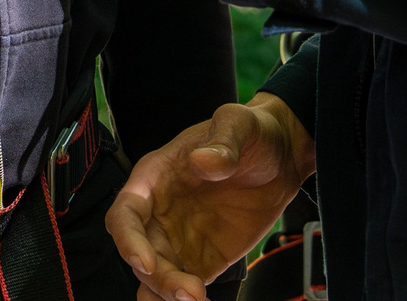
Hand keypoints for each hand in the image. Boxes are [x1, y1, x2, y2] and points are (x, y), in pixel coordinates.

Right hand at [108, 95, 314, 300]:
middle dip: (157, 278)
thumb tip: (204, 160)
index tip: (145, 262)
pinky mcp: (202, 261)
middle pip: (140, 254)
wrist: (281, 159)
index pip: (126, 214)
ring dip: (166, 295)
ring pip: (156, 277)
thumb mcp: (239, 124)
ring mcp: (179, 240)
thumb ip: (222, 140)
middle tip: (189, 291)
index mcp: (156, 177)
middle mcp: (160, 212)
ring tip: (196, 300)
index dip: (128, 240)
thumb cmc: (251, 133)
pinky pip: (184, 287)